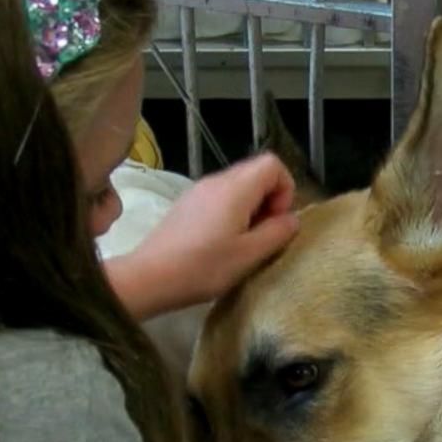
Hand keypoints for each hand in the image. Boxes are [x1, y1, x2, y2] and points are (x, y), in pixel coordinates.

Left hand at [107, 154, 298, 319]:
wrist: (150, 277)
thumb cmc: (203, 266)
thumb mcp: (249, 255)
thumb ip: (277, 233)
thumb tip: (291, 219)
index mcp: (236, 188)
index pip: (273, 164)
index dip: (285, 189)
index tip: (277, 221)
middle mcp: (216, 180)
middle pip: (256, 172)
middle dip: (269, 201)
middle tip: (262, 235)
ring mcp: (198, 191)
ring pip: (238, 187)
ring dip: (250, 210)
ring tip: (242, 243)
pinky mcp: (187, 205)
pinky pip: (219, 198)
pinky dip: (231, 214)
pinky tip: (221, 243)